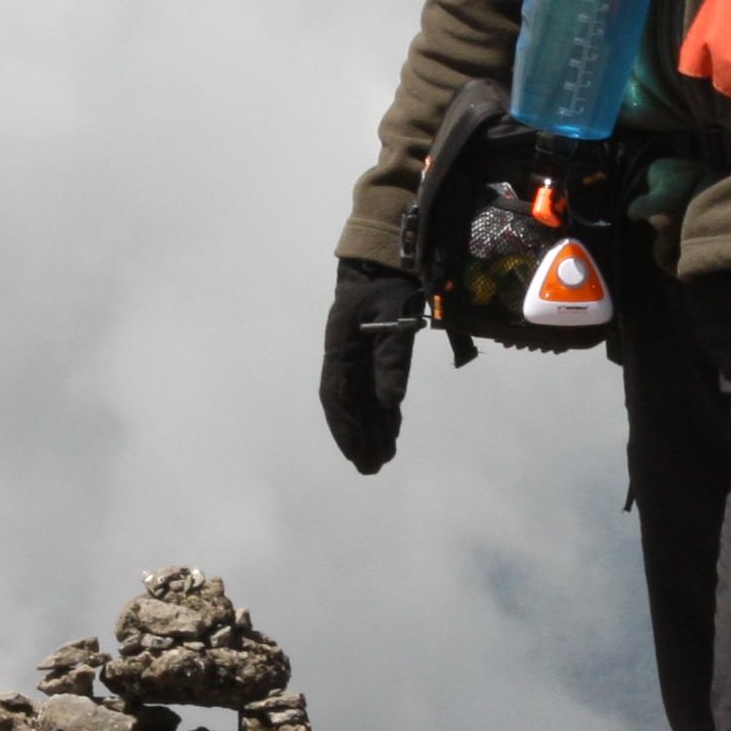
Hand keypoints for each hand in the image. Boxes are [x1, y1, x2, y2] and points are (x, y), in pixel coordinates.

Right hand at [320, 260, 423, 473]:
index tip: (355, 454)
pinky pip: (374, 389)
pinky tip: (391, 431)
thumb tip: (391, 401)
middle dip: (358, 438)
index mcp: (340, 349)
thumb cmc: (387, 287)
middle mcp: (344, 358)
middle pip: (348, 405)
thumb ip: (393, 359)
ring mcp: (357, 357)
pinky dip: (382, 411)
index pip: (337, 396)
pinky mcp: (372, 355)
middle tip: (370, 469)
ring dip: (370, 430)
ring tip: (382, 459)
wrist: (384, 261)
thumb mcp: (393, 318)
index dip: (345, 428)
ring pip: (361, 401)